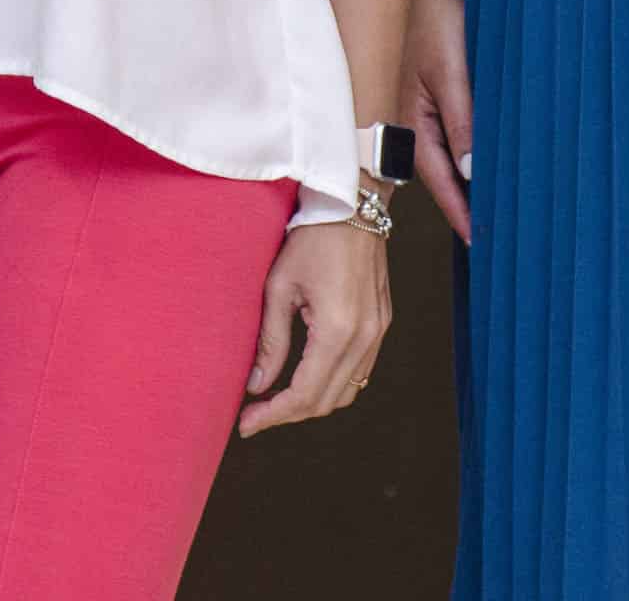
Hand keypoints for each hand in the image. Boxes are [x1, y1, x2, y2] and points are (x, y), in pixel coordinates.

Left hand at [237, 217, 390, 437]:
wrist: (352, 204)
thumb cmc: (310, 237)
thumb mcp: (279, 287)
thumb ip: (271, 341)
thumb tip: (257, 386)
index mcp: (337, 330)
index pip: (304, 394)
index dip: (273, 415)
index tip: (245, 424)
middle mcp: (365, 337)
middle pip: (326, 401)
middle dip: (288, 414)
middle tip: (254, 415)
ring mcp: (378, 332)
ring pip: (347, 391)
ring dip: (312, 402)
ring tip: (276, 400)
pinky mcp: (382, 323)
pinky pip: (359, 371)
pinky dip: (332, 383)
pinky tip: (305, 376)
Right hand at [404, 0, 474, 241]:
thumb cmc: (437, 19)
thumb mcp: (451, 73)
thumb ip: (463, 123)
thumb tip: (472, 173)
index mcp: (412, 121)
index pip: (440, 182)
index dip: (461, 213)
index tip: (481, 243)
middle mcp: (417, 121)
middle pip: (444, 176)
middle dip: (468, 205)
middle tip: (498, 236)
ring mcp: (427, 108)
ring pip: (452, 156)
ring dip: (473, 181)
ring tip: (503, 208)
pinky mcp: (440, 94)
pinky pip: (458, 134)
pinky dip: (475, 153)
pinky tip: (494, 161)